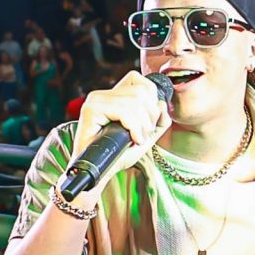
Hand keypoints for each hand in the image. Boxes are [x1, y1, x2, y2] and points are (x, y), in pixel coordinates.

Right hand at [68, 71, 170, 192]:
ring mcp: (96, 100)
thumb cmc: (118, 155)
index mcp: (114, 96)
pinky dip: (135, 127)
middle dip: (150, 116)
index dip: (152, 101)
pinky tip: (133, 139)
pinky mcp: (91, 109)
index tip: (148, 123)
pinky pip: (124, 111)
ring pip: (135, 101)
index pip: (142, 82)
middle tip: (143, 134)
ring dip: (143, 124)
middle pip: (142, 91)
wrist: (99, 172)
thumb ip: (159, 121)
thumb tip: (162, 104)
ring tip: (137, 138)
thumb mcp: (146, 136)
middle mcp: (103, 94)